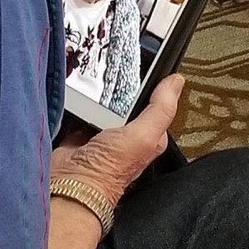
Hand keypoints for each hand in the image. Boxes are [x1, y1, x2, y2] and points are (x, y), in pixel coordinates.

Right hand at [51, 74, 184, 205]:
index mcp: (149, 136)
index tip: (156, 66)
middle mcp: (128, 135)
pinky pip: (84, 108)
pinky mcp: (83, 131)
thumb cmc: (109, 168)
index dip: (159, 86)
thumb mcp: (143, 135)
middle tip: (124, 68)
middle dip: (127, 87)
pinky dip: (83, 100)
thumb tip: (177, 81)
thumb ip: (160, 109)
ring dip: (103, 93)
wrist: (71, 182)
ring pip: (107, 103)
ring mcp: (104, 132)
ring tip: (101, 77)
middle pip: (131, 101)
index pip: (159, 105)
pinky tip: (83, 91)